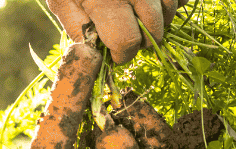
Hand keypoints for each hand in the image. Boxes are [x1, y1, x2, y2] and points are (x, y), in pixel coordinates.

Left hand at [47, 0, 189, 62]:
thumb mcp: (63, 1)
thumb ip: (78, 28)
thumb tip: (98, 55)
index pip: (127, 40)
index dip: (122, 54)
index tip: (116, 53)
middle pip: (154, 29)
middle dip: (143, 40)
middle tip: (128, 35)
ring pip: (170, 10)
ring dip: (159, 21)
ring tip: (140, 18)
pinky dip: (172, 3)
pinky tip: (154, 3)